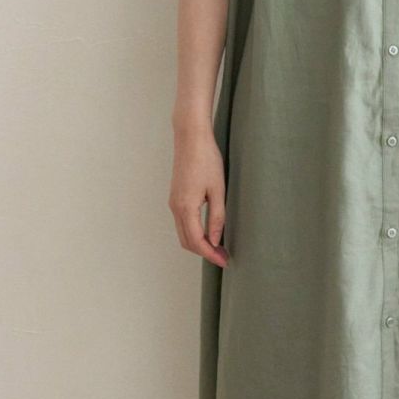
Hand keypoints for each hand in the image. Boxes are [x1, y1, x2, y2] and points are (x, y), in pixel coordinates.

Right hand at [169, 128, 228, 266]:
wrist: (190, 138)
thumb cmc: (207, 160)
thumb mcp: (217, 190)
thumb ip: (217, 217)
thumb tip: (215, 240)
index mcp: (186, 207)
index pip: (197, 242)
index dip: (211, 254)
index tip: (225, 261)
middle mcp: (175, 208)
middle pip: (187, 242)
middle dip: (205, 252)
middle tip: (224, 256)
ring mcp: (173, 202)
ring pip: (183, 233)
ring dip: (199, 244)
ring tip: (219, 247)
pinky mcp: (176, 197)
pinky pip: (183, 223)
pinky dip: (194, 233)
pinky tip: (209, 231)